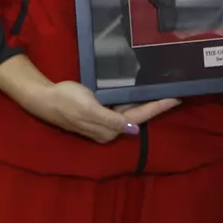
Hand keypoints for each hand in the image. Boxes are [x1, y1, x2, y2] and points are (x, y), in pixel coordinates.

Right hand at [23, 81, 180, 143]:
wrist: (45, 97)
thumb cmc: (66, 101)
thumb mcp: (88, 109)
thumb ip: (111, 120)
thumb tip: (133, 131)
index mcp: (109, 129)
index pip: (140, 117)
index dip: (159, 107)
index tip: (177, 98)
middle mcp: (110, 128)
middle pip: (139, 116)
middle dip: (157, 105)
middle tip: (177, 92)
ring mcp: (105, 120)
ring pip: (132, 111)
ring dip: (147, 103)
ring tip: (165, 91)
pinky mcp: (100, 112)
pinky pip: (122, 107)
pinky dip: (134, 100)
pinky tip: (142, 92)